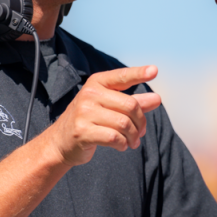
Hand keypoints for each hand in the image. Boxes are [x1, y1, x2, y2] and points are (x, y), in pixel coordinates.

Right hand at [46, 66, 161, 166]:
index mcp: (96, 83)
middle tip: (141, 132)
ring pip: (124, 124)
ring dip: (133, 136)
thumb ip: (133, 102)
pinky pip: (114, 138)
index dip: (139, 73)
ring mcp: (84, 113)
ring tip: (132, 141)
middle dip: (141, 122)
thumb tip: (157, 99)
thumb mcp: (109, 107)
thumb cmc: (88, 121)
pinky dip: (123, 144)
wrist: (60, 142)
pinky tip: (122, 146)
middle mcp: (89, 94)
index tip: (154, 70)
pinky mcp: (82, 131)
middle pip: (130, 105)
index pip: (122, 77)